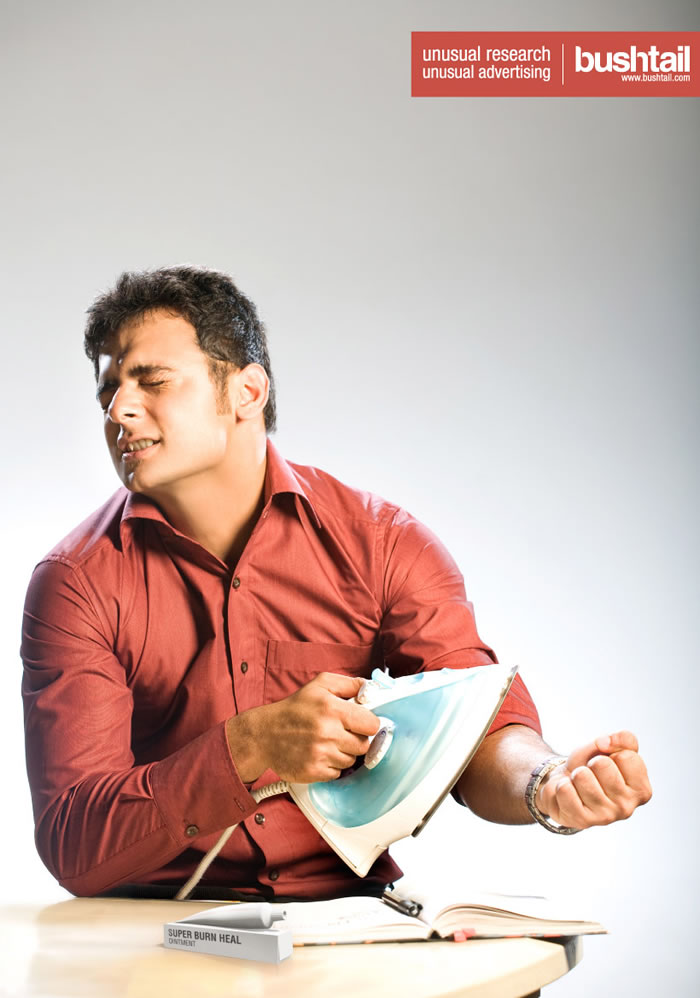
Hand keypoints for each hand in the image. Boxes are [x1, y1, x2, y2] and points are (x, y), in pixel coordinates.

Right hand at [227, 672, 379, 783]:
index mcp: (331, 709)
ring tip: (327, 742)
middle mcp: (327, 733)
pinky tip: (319, 754)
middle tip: (341, 732)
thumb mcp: (320, 685)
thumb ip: (349, 684)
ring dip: (343, 752)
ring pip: (351, 760)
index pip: (371, 724)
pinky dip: (331, 765)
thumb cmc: (294, 709)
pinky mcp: (314, 772)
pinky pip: (337, 773)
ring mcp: (320, 755)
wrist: (264, 734)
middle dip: (356, 739)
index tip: (361, 722)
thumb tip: (371, 689)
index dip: (368, 723)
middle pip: (364, 745)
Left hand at [536, 731, 651, 828]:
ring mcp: (605, 817)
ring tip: (579, 783)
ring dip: (576, 774)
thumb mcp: (612, 746)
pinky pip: (565, 789)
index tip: (608, 762)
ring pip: (582, 776)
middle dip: (591, 762)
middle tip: (591, 773)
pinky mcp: (581, 821)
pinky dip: (562, 785)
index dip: (611, 752)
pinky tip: (568, 792)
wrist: (565, 783)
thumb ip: (624, 738)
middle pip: (602, 764)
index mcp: (641, 790)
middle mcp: (627, 808)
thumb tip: (606, 742)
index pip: (626, 757)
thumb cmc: (592, 765)